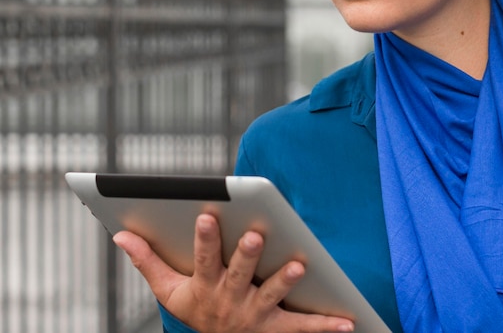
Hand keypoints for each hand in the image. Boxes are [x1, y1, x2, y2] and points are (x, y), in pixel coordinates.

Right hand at [113, 213, 354, 332]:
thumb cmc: (195, 310)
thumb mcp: (168, 291)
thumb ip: (146, 261)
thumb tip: (120, 234)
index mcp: (204, 287)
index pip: (202, 259)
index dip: (203, 238)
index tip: (205, 213)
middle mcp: (229, 301)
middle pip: (238, 275)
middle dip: (245, 255)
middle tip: (254, 235)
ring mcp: (255, 315)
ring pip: (270, 296)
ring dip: (284, 281)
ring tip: (300, 265)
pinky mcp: (277, 328)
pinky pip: (303, 327)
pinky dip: (326, 324)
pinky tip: (349, 319)